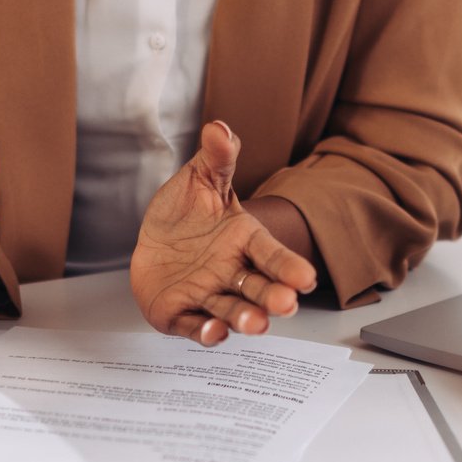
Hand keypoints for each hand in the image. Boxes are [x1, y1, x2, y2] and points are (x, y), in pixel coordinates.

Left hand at [131, 122, 316, 345]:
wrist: (155, 238)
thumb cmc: (186, 212)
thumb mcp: (200, 178)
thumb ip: (216, 157)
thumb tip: (219, 127)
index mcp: (244, 240)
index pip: (271, 254)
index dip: (288, 266)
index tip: (306, 278)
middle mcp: (231, 271)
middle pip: (258, 287)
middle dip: (273, 297)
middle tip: (286, 304)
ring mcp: (208, 294)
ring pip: (231, 310)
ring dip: (245, 319)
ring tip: (257, 324)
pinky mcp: (181, 313)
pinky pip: (194, 325)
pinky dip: (205, 332)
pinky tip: (213, 333)